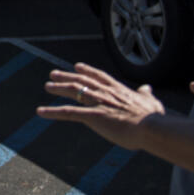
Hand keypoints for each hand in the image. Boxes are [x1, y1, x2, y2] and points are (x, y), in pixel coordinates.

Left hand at [36, 62, 165, 150]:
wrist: (151, 127)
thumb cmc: (152, 118)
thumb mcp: (151, 102)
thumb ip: (146, 94)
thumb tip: (147, 87)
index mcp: (119, 89)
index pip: (99, 76)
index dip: (88, 71)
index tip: (77, 66)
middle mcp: (105, 93)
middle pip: (82, 81)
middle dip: (67, 76)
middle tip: (54, 74)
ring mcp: (98, 103)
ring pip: (73, 91)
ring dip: (59, 88)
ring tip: (47, 86)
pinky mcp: (92, 116)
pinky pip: (68, 113)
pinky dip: (53, 111)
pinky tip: (41, 112)